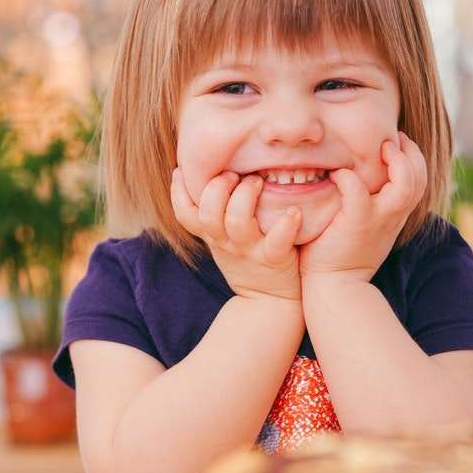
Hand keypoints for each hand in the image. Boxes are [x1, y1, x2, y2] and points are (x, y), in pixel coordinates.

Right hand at [171, 168, 302, 300]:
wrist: (269, 302)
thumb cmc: (248, 260)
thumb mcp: (222, 240)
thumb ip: (216, 213)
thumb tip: (209, 175)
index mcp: (212, 235)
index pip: (185, 214)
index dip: (178, 192)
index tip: (182, 170)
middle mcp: (226, 242)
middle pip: (208, 213)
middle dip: (217, 188)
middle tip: (234, 174)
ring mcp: (249, 251)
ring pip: (237, 222)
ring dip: (246, 197)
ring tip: (258, 181)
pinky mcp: (273, 259)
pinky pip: (277, 242)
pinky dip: (286, 225)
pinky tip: (294, 211)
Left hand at [300, 133, 427, 282]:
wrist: (334, 287)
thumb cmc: (341, 254)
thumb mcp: (364, 227)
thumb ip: (368, 205)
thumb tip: (356, 178)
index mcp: (395, 215)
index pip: (419, 181)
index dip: (413, 158)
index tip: (397, 142)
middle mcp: (392, 216)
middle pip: (420, 179)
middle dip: (411, 153)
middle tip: (392, 138)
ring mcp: (377, 220)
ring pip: (405, 185)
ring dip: (396, 162)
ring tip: (380, 148)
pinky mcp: (356, 224)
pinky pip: (358, 192)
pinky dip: (349, 178)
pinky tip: (337, 174)